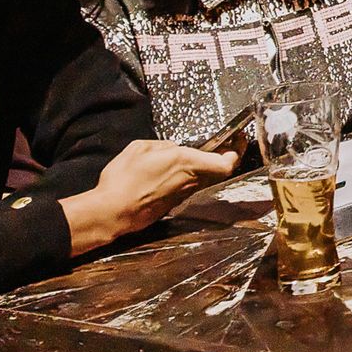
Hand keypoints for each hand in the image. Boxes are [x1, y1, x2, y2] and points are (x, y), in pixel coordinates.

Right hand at [62, 138, 237, 255]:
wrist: (113, 212)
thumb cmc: (123, 179)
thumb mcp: (140, 148)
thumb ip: (162, 146)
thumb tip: (172, 149)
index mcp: (185, 162)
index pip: (225, 163)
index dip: (237, 151)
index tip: (238, 138)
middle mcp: (190, 179)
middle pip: (221, 171)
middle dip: (228, 156)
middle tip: (227, 144)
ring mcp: (183, 194)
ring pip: (207, 178)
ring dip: (209, 166)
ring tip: (202, 153)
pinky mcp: (174, 203)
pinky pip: (191, 186)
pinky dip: (192, 176)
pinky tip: (180, 169)